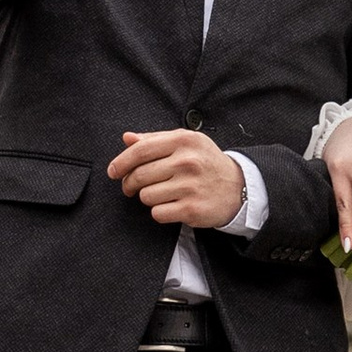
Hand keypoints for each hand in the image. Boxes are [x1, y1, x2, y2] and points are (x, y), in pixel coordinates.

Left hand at [113, 127, 248, 228]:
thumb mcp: (186, 143)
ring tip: (161, 194)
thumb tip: (127, 138)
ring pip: (146, 196)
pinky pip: (157, 213)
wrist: (238, 187)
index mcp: (184, 141)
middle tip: (132, 187)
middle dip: (130, 183)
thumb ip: (155, 139)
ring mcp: (190, 186)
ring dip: (148, 198)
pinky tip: (171, 205)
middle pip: (139, 175)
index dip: (121, 162)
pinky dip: (160, 211)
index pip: (140, 150)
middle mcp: (187, 161)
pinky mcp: (192, 209)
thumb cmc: (206, 163)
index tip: (113, 171)